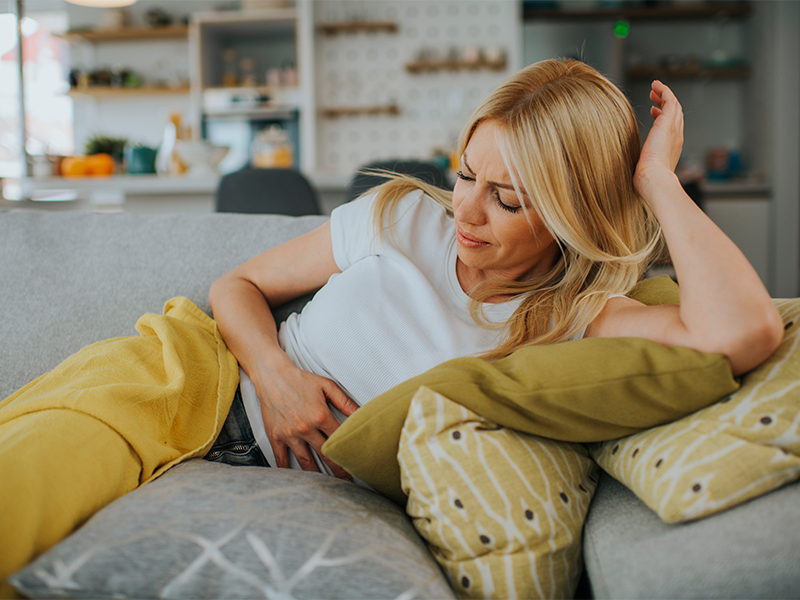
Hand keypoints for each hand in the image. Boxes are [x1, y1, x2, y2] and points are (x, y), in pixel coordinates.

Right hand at [252, 357, 358, 478]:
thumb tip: (362, 413)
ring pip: (305, 461)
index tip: (355, 464)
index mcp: (320, 416)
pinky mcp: (275, 436)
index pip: (339, 440)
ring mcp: (289, 434)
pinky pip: (281, 459)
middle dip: (337, 469)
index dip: (348, 453)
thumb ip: (345, 402)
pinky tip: (296, 480)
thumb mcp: (327, 386)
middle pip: (325, 454)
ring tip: (326, 484)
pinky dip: (288, 471)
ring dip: (316, 475)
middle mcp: (305, 428)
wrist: (272, 375)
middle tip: (346, 480)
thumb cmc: (300, 380)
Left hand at [634, 80, 684, 198]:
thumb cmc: (645, 180)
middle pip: (675, 114)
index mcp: (671, 148)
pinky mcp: (668, 121)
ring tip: (654, 89)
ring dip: (664, 94)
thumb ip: (640, 164)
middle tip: (654, 96)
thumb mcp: (643, 169)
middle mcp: (675, 137)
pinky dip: (664, 90)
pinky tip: (655, 85)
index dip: (662, 117)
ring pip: (674, 105)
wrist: (653, 178)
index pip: (670, 128)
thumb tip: (629, 166)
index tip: (653, 112)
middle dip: (665, 103)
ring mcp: (673, 128)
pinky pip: (669, 99)